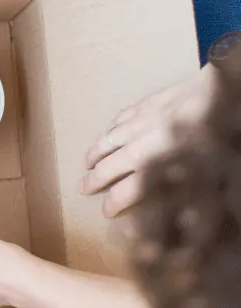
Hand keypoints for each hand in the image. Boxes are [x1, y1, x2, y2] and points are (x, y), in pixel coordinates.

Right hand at [81, 65, 214, 217]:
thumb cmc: (223, 134)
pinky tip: (108, 132)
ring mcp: (144, 120)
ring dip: (95, 152)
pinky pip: (122, 117)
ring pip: (110, 139)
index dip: (114, 203)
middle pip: (111, 165)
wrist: (225, 90)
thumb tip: (175, 216)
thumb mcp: (209, 173)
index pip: (128, 190)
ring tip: (86, 163)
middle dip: (95, 179)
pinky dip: (111, 128)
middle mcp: (145, 142)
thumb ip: (185, 191)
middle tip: (83, 188)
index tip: (106, 212)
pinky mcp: (150, 102)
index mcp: (160, 163)